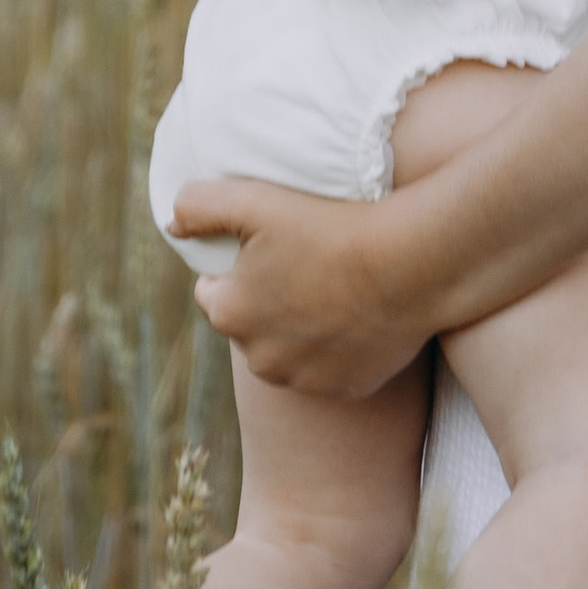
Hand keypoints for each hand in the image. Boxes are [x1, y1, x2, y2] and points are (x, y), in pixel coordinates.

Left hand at [168, 177, 430, 396]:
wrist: (415, 263)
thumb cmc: (334, 226)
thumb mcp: (258, 200)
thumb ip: (200, 205)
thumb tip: (172, 220)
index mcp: (231, 313)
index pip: (214, 293)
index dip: (239, 269)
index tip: (271, 249)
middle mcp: (261, 359)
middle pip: (251, 327)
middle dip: (268, 303)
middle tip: (306, 265)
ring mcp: (306, 379)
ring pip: (288, 352)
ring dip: (300, 330)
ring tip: (334, 291)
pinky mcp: (347, 388)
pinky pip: (331, 368)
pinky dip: (338, 349)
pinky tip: (359, 315)